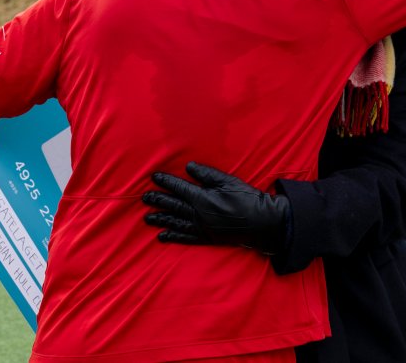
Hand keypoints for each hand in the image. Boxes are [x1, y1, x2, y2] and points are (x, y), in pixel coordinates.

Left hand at [143, 162, 289, 253]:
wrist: (261, 223)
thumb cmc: (246, 198)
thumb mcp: (227, 181)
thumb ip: (206, 174)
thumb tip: (188, 167)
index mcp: (202, 198)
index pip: (179, 188)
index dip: (165, 182)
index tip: (154, 177)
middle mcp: (197, 214)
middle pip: (173, 206)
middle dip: (158, 200)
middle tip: (144, 198)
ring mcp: (201, 228)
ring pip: (176, 223)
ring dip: (161, 219)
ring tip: (147, 218)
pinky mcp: (207, 238)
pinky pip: (185, 238)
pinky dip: (173, 236)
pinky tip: (163, 236)